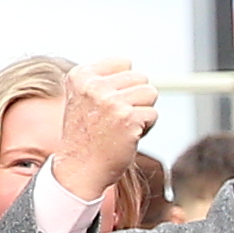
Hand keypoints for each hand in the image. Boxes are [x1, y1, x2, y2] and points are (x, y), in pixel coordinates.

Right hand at [54, 57, 161, 195]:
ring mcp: (111, 102)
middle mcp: (93, 86)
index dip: (124, 84)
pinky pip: (153, 114)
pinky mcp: (128, 118)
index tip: (108, 104)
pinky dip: (146, 128)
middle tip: (117, 119)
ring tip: (123, 127)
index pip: (124, 62)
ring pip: (150, 94)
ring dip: (142, 112)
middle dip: (136, 98)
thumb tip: (130, 65)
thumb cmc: (86, 136)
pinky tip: (127, 137)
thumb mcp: (83, 98)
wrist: (80, 170)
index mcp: (81, 76)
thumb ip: (102, 79)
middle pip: (140, 78)